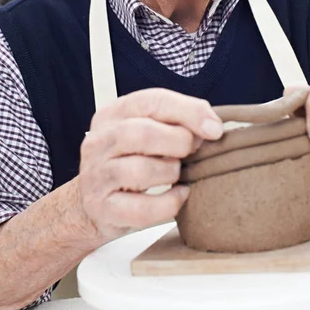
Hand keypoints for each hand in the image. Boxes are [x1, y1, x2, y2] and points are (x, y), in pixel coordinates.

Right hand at [78, 88, 222, 242]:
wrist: (95, 204)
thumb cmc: (130, 162)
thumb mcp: (147, 133)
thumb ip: (176, 122)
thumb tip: (212, 126)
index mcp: (112, 114)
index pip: (151, 101)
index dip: (188, 111)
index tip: (214, 128)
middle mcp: (99, 141)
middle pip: (142, 133)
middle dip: (179, 141)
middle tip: (193, 150)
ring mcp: (96, 175)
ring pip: (141, 170)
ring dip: (171, 171)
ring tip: (177, 173)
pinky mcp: (102, 208)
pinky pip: (142, 208)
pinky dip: (169, 203)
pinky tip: (178, 196)